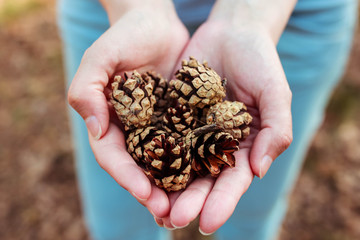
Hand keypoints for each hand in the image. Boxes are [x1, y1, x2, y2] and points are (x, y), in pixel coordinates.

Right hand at [67, 2, 188, 219]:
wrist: (156, 23)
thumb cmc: (125, 36)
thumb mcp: (100, 57)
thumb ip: (87, 90)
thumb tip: (95, 129)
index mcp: (109, 122)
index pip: (113, 155)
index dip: (126, 175)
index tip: (144, 192)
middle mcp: (133, 130)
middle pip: (140, 167)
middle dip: (151, 191)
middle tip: (168, 213)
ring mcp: (157, 127)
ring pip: (165, 163)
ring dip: (174, 187)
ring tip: (188, 208)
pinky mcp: (180, 120)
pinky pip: (187, 144)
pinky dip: (194, 163)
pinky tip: (206, 179)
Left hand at [159, 15, 292, 233]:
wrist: (231, 31)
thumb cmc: (260, 61)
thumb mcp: (275, 93)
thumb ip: (275, 130)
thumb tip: (260, 170)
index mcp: (243, 145)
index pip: (233, 181)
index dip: (222, 202)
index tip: (207, 223)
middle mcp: (215, 144)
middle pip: (202, 180)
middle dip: (189, 201)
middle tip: (174, 220)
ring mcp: (192, 131)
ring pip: (178, 165)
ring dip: (167, 188)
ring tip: (154, 209)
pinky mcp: (171, 116)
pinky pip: (160, 138)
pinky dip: (151, 156)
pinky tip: (139, 173)